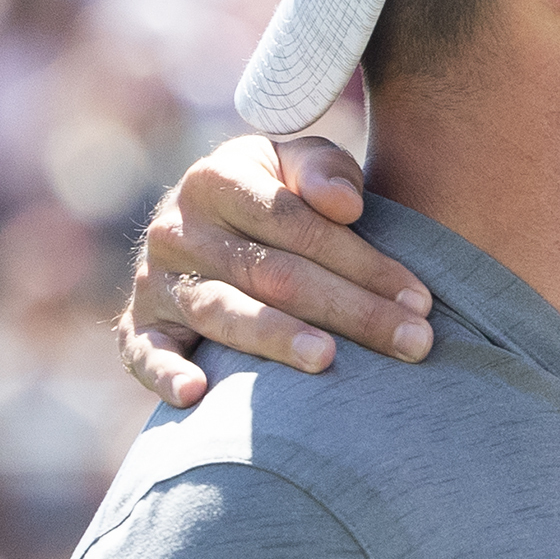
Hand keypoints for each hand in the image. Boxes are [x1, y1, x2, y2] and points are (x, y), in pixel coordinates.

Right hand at [117, 132, 430, 407]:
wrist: (205, 222)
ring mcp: (155, 280)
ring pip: (223, 312)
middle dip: (349, 310)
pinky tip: (198, 394)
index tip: (421, 300)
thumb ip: (324, 170)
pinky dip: (166, 374)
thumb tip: (346, 205)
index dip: (363, 262)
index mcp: (216, 178)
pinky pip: (145, 353)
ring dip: (277, 338)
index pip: (298, 224)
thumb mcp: (296, 164)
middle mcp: (177, 228)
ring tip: (328, 360)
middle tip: (413, 343)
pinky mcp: (138, 326)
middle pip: (272, 272)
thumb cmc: (273, 193)